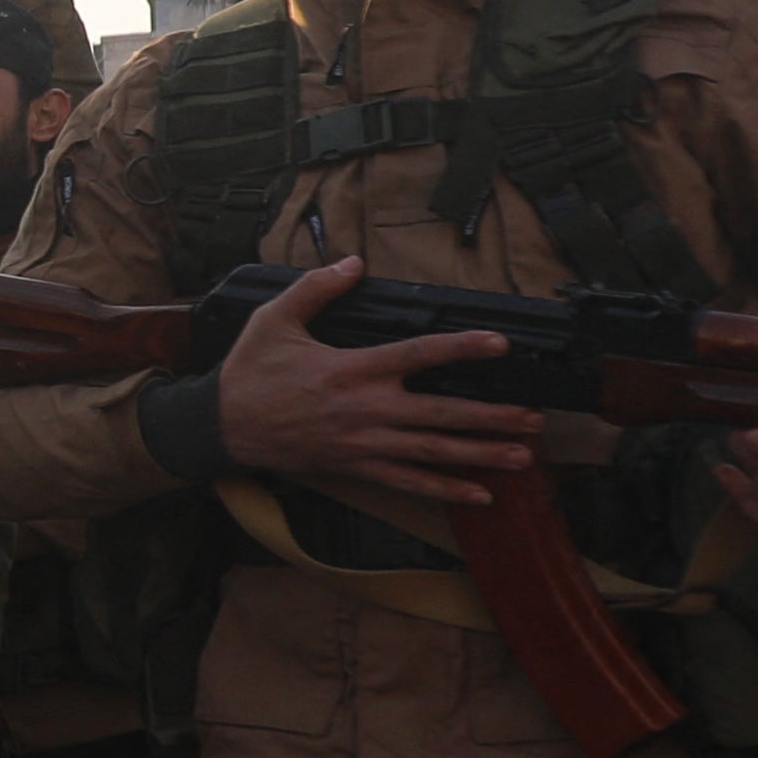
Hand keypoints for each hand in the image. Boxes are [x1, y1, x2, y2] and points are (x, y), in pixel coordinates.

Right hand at [213, 258, 538, 509]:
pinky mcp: (356, 468)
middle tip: (534, 419)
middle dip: (492, 417)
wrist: (222, 427)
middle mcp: (367, 410)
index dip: (463, 348)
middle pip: (442, 415)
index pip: (420, 355)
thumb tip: (353, 262)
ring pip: (433, 453)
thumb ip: (317, 288)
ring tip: (522, 456)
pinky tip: (478, 495)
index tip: (501, 344)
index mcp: (353, 369)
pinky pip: (408, 483)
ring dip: (481, 455)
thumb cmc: (249, 372)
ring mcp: (364, 444)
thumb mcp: (275, 319)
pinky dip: (444, 491)